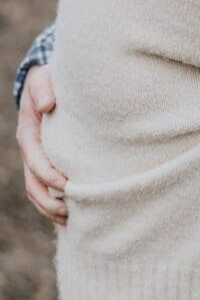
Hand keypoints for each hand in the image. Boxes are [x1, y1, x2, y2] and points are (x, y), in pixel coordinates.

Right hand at [16, 64, 67, 225]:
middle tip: (70, 212)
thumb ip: (44, 90)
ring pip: (37, 192)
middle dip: (49, 201)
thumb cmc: (47, 82)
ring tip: (71, 220)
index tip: (68, 185)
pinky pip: (45, 189)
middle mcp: (30, 151)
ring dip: (50, 209)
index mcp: (28, 135)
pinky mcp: (46, 163)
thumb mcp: (42, 80)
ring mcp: (36, 159)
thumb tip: (48, 105)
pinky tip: (72, 215)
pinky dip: (54, 204)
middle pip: (33, 185)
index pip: (35, 162)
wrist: (45, 84)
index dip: (49, 176)